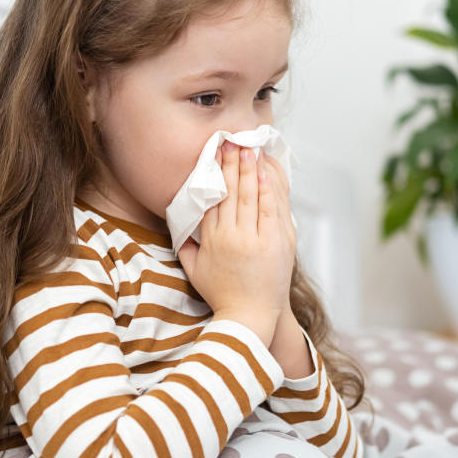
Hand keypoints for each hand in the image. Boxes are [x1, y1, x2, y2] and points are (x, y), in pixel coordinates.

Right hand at [176, 141, 295, 345]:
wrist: (249, 316)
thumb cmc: (221, 294)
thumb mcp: (194, 270)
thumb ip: (184, 244)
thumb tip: (179, 221)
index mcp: (213, 239)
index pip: (214, 197)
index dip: (215, 172)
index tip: (216, 153)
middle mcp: (234, 236)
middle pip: (233, 191)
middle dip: (233, 163)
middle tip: (232, 141)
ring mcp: (258, 239)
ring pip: (253, 195)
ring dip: (252, 169)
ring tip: (250, 148)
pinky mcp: (278, 243)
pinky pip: (273, 209)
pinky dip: (270, 188)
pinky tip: (266, 172)